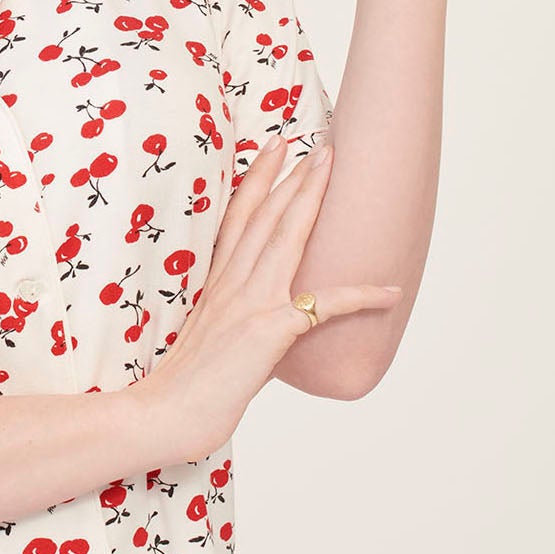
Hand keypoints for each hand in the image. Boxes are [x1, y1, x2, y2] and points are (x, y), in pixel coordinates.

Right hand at [130, 136, 400, 466]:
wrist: (165, 411)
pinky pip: (325, 305)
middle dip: (293, 175)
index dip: (257, 178)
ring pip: (288, 236)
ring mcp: (251, 302)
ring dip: (313, 198)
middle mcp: (233, 283)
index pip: (238, 217)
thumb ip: (232, 319)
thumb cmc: (183, 387)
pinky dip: (361, 296)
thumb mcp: (207, 338)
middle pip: (266, 214)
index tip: (273, 147)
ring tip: (333, 165)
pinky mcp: (270, 329)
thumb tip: (255, 325)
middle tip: (319, 142)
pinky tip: (389, 290)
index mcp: (216, 283)